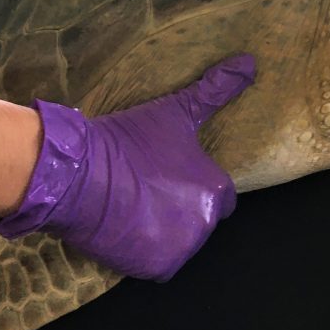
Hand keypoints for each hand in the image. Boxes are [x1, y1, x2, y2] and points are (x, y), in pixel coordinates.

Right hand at [0, 54, 255, 279]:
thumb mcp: (175, 111)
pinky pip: (159, 262)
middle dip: (183, 208)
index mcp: (215, 188)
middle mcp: (205, 223)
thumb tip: (251, 61)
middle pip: (201, 219)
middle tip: (150, 191)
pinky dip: (146, 251)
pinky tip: (128, 229)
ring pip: (181, 241)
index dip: (199, 186)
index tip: (175, 178)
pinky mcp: (154, 268)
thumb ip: (216, 90)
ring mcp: (180, 248)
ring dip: (165, 230)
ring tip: (136, 208)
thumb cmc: (129, 141)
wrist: (77, 175)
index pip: (222, 196)